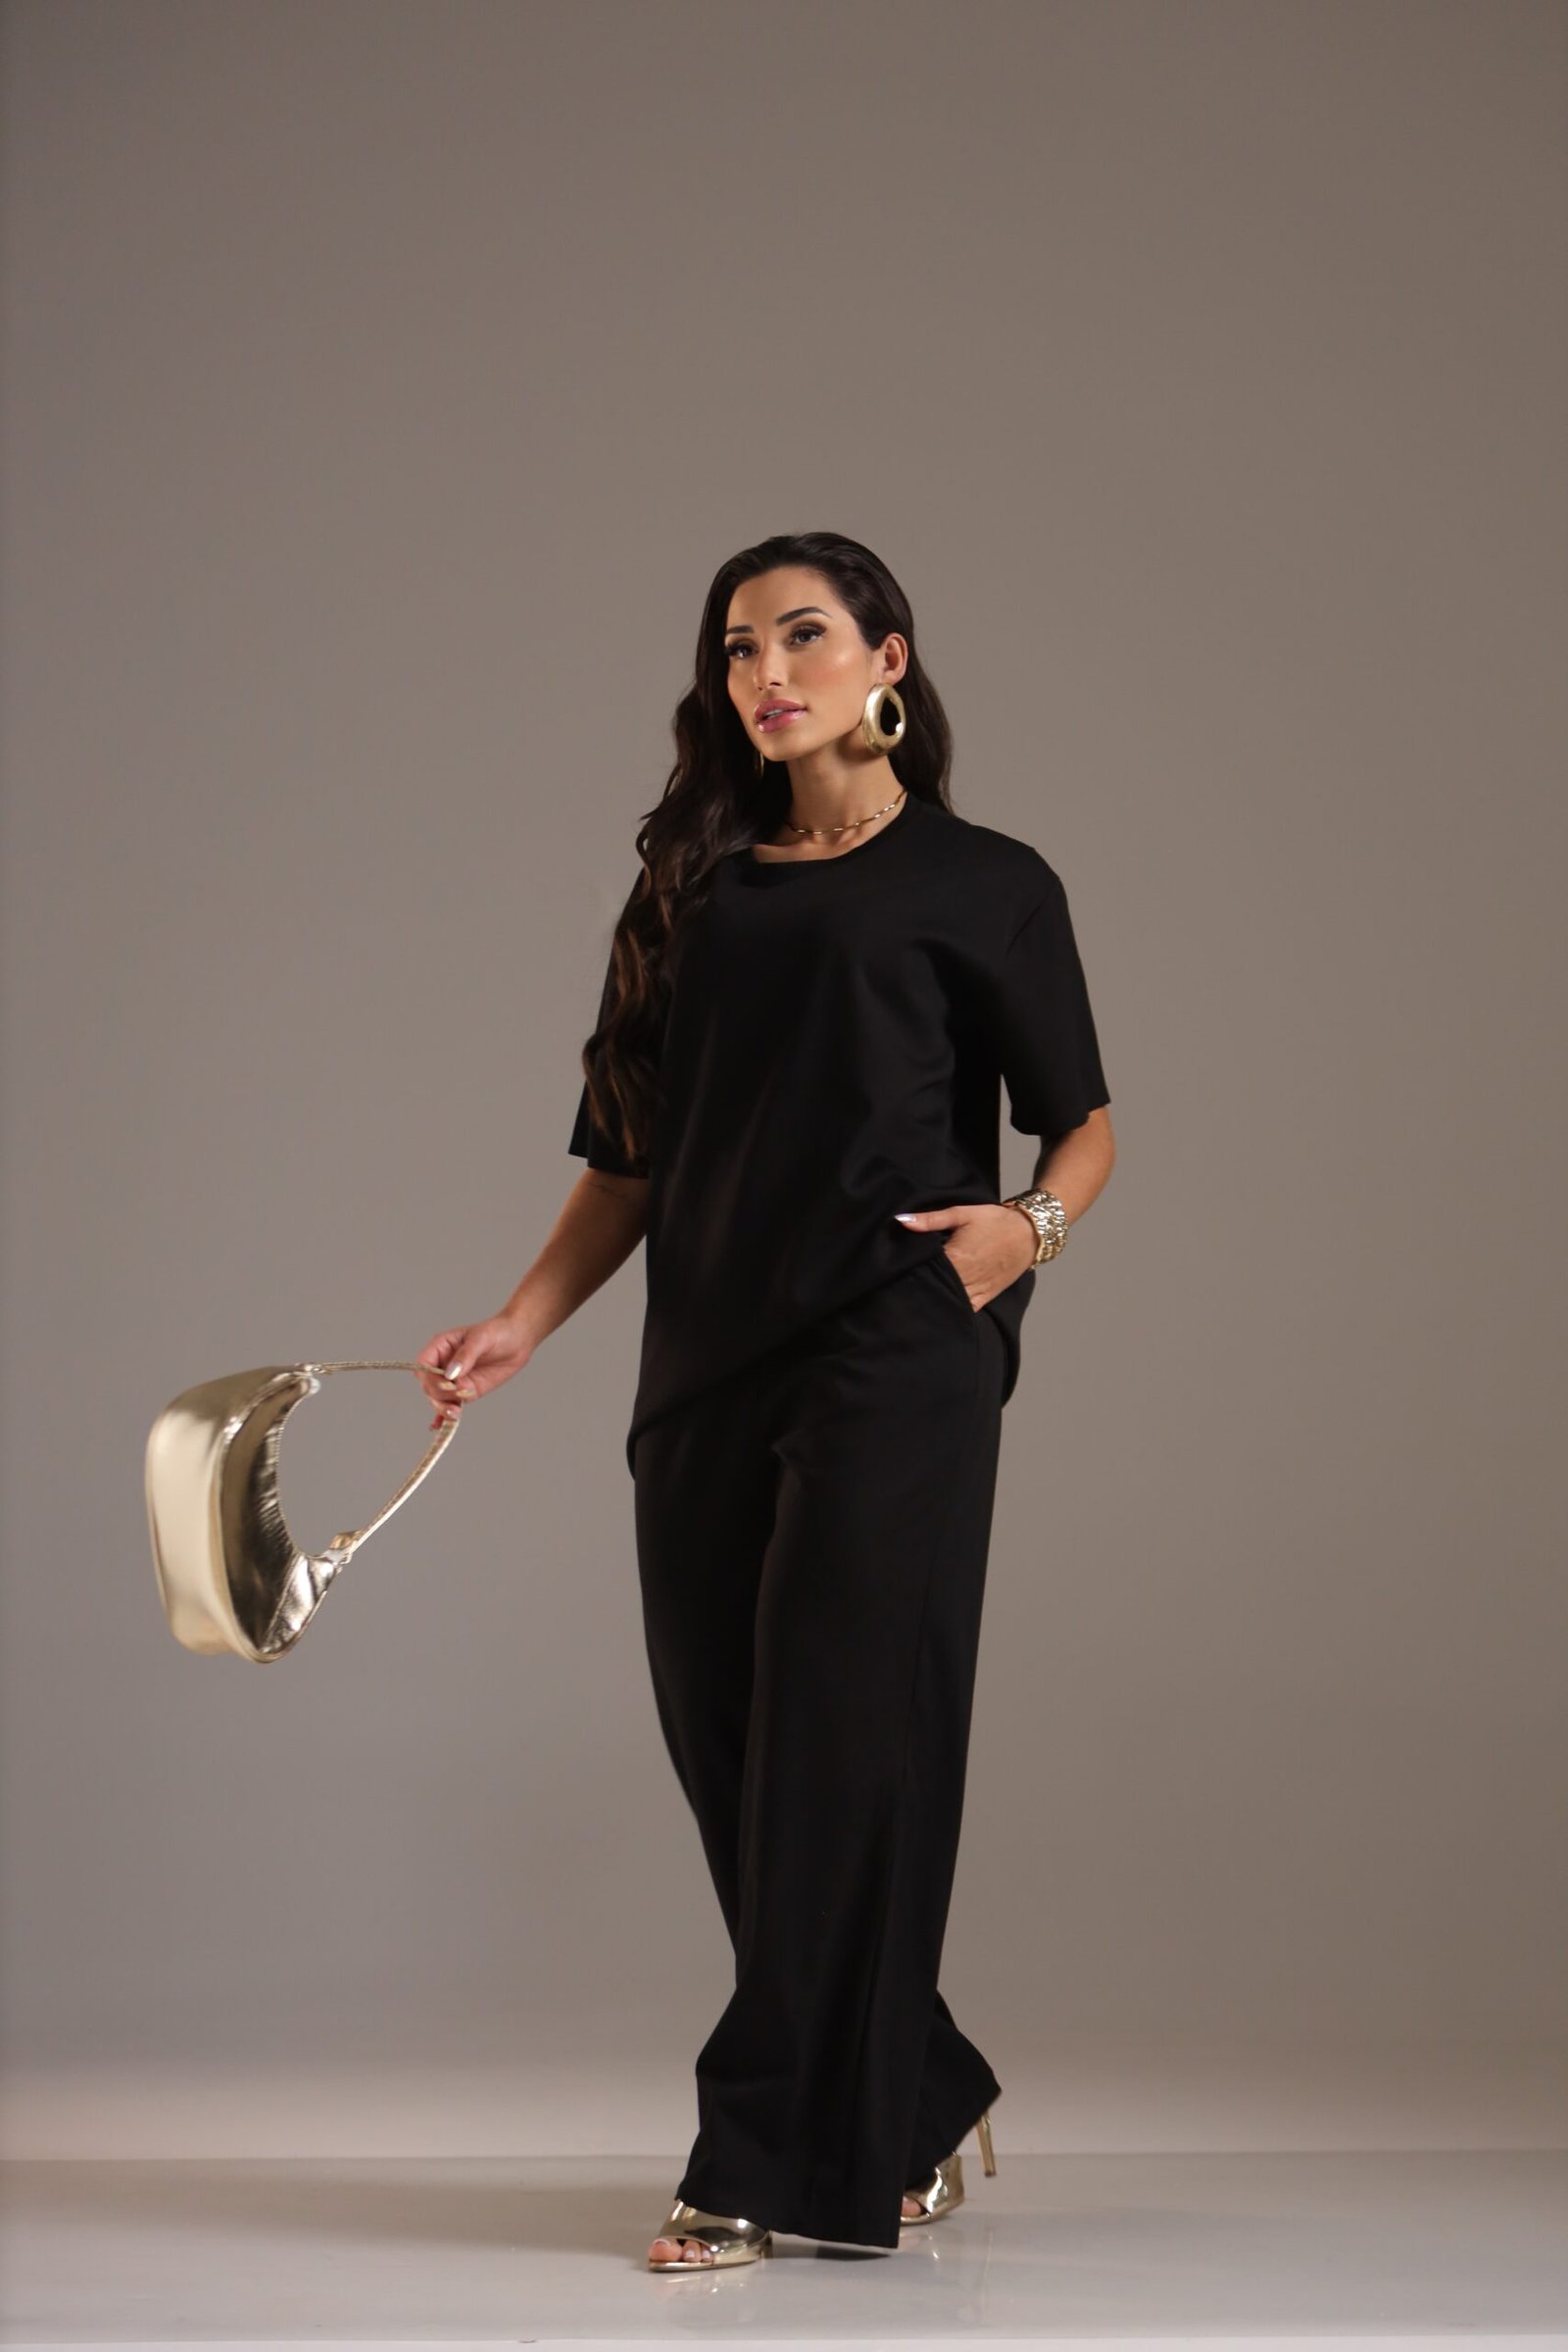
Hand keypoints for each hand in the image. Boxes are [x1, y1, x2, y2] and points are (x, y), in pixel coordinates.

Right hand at [416, 1311, 533, 1426]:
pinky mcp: (466, 1391)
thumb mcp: (482, 1338)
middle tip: (458, 1394)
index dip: (429, 1377)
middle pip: (428, 1385)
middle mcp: (443, 1365)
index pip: (423, 1365)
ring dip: (443, 1407)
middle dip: (439, 1394)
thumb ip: (465, 1356)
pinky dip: (444, 1416)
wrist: (518, 1341)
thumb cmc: (498, 1332)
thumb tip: (450, 1374)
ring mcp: (454, 1380)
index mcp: (440, 1347)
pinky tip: (440, 1427)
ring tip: (456, 1412)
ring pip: (438, 1398)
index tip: (446, 1382)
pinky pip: (451, 1404)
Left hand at [894, 1202, 1036, 1309]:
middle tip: (897, 1291)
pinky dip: (953, 1311)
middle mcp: (967, 1277)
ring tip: (915, 1300)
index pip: (925, 1270)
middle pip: (936, 1288)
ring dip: (934, 1301)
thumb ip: (930, 1219)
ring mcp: (978, 1290)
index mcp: (957, 1257)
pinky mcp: (986, 1297)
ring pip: (950, 1303)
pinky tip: (939, 1311)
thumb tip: (901, 1220)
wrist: (1029, 1232)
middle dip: (919, 1288)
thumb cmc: (994, 1221)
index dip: (908, 1272)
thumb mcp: (961, 1214)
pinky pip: (967, 1310)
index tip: (894, 1273)